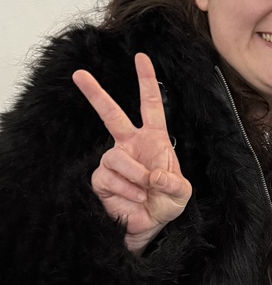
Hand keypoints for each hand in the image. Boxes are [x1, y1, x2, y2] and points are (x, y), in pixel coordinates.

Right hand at [73, 52, 191, 253]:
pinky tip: (135, 198)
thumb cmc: (165, 204)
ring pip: (116, 157)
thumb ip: (174, 183)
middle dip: (95, 94)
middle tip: (79, 74)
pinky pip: (109, 177)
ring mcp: (114, 160)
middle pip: (111, 114)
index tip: (141, 58)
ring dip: (135, 176)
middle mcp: (130, 145)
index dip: (147, 81)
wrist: (148, 226)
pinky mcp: (100, 178)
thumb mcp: (181, 194)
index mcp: (154, 140)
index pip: (150, 105)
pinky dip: (126, 189)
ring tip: (145, 191)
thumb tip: (154, 175)